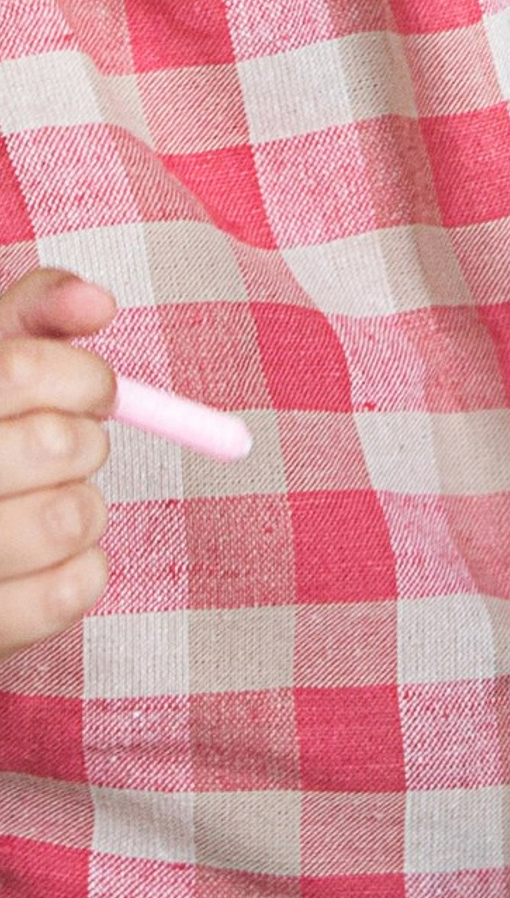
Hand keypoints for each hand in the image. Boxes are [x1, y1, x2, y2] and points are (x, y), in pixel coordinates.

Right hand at [0, 269, 116, 654]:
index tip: (95, 392)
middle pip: (55, 443)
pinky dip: (83, 570)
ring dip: (86, 505)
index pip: (23, 372)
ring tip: (53, 504)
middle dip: (85, 440)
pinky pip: (71, 593)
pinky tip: (50, 560)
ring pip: (72, 517)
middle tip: (68, 450)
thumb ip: (28, 318)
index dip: (84, 376)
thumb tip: (97, 304)